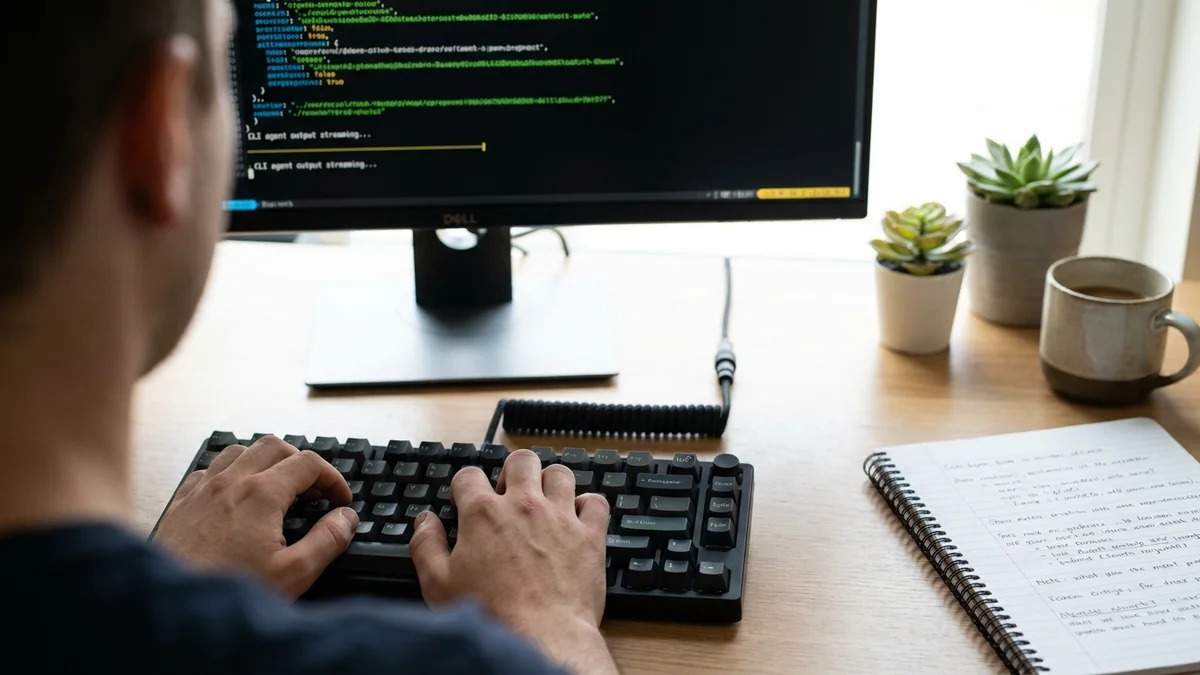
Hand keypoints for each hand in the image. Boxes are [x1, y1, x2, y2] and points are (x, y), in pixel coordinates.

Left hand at [154, 436, 357, 598]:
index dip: (332, 477)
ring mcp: (202, 490)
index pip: (309, 463)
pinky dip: (229, 473)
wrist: (171, 610)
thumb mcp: (293, 574)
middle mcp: (230, 483)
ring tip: (275, 486)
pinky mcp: (180, 504)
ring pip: (239, 451)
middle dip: (300, 462)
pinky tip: (233, 496)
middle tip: (312, 490)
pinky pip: (208, 470)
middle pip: (274, 446)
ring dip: (263, 461)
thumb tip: (346, 518)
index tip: (339, 499)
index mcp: (261, 495)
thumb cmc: (226, 591)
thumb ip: (327, 541)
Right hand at [410, 450, 617, 674]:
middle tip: (509, 495)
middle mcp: (523, 506)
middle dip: (513, 472)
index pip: (469, 475)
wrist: (541, 637)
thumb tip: (425, 521)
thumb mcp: (439, 585)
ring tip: (544, 502)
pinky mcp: (589, 536)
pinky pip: (596, 501)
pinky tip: (578, 518)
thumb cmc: (491, 615)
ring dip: (550, 483)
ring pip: (560, 473)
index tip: (466, 500)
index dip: (464, 486)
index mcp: (483, 514)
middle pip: (521, 461)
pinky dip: (588, 505)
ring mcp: (560, 517)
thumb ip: (426, 546)